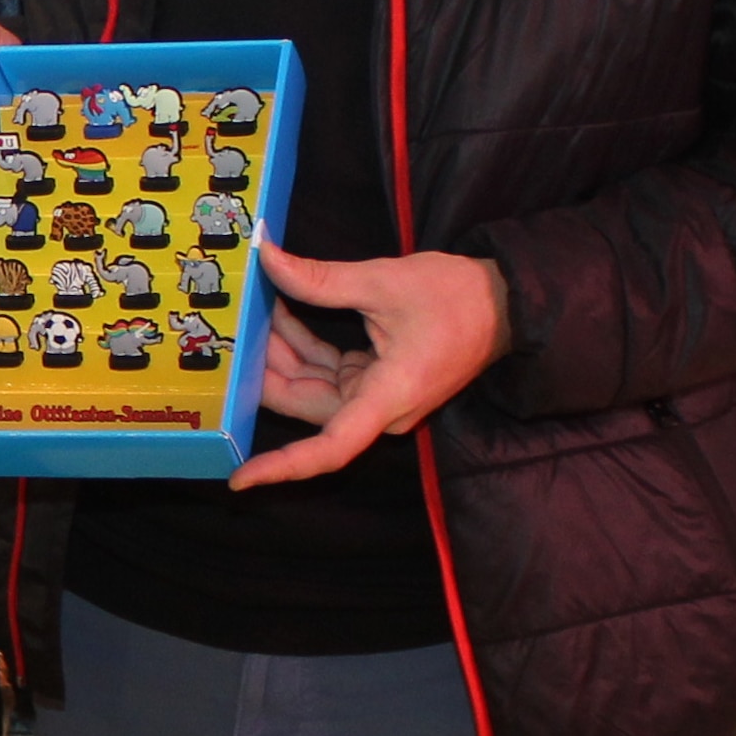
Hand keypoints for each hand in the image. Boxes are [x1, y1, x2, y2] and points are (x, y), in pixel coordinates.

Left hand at [229, 245, 509, 490]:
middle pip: (307, 406)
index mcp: (387, 399)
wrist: (507, 301)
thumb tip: (266, 256)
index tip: (240, 479)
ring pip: (313, 387)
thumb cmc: (456, 296)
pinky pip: (329, 372)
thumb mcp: (382, 281)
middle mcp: (380, 410)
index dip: (282, 466)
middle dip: (266, 371)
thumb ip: (319, 278)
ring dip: (282, 352)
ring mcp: (377, 398)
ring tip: (250, 311)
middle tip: (228, 335)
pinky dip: (304, 346)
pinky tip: (279, 310)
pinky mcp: (376, 381)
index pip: (328, 449)